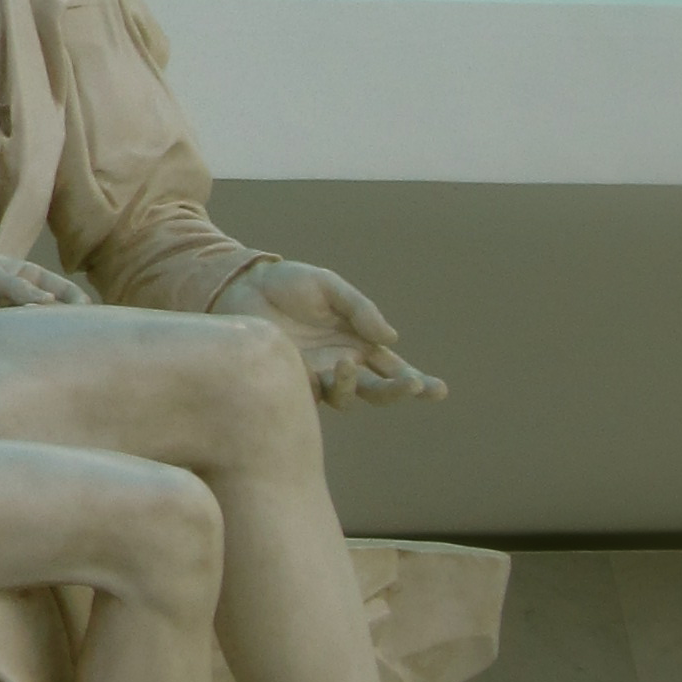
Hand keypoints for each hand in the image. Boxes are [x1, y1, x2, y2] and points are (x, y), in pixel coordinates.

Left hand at [220, 256, 444, 405]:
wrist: (243, 285)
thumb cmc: (290, 284)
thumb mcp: (330, 288)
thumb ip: (361, 310)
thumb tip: (392, 339)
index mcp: (358, 342)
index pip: (393, 369)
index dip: (417, 382)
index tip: (437, 390)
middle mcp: (343, 363)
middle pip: (378, 390)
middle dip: (398, 391)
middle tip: (414, 384)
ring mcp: (318, 375)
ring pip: (349, 397)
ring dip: (356, 385)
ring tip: (347, 362)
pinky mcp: (293, 380)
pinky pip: (316, 393)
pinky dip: (331, 385)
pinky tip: (333, 368)